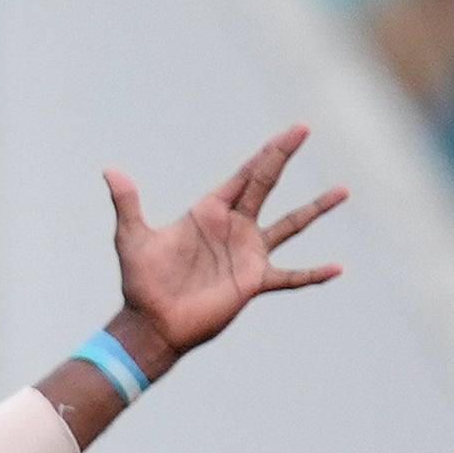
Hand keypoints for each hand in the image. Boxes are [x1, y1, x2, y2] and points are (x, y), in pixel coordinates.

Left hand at [106, 125, 345, 371]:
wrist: (151, 324)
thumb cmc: (140, 282)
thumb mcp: (132, 239)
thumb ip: (127, 204)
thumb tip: (110, 171)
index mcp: (210, 212)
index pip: (245, 174)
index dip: (268, 152)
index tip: (293, 130)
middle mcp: (234, 227)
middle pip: (266, 184)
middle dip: (283, 156)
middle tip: (305, 128)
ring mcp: (247, 253)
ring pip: (290, 224)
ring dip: (316, 208)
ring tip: (343, 190)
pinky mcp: (254, 282)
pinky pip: (290, 276)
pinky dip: (313, 274)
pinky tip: (337, 268)